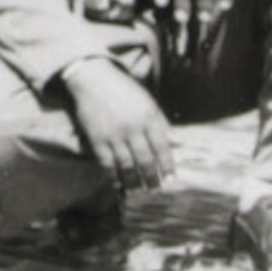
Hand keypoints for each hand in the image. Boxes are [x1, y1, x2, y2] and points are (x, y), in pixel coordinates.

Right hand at [62, 57, 174, 190]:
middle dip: (152, 177)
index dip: (168, 164)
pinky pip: (107, 163)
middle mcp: (132, 127)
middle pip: (146, 159)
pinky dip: (114, 176)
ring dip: (134, 181)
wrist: (93, 79)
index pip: (162, 146)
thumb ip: (162, 122)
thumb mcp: (147, 101)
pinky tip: (119, 184)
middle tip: (156, 189)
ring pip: (127, 165)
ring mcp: (114, 134)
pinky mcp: (97, 138)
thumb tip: (178, 143)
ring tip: (139, 191)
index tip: (172, 179)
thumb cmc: (124, 89)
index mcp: (148, 116)